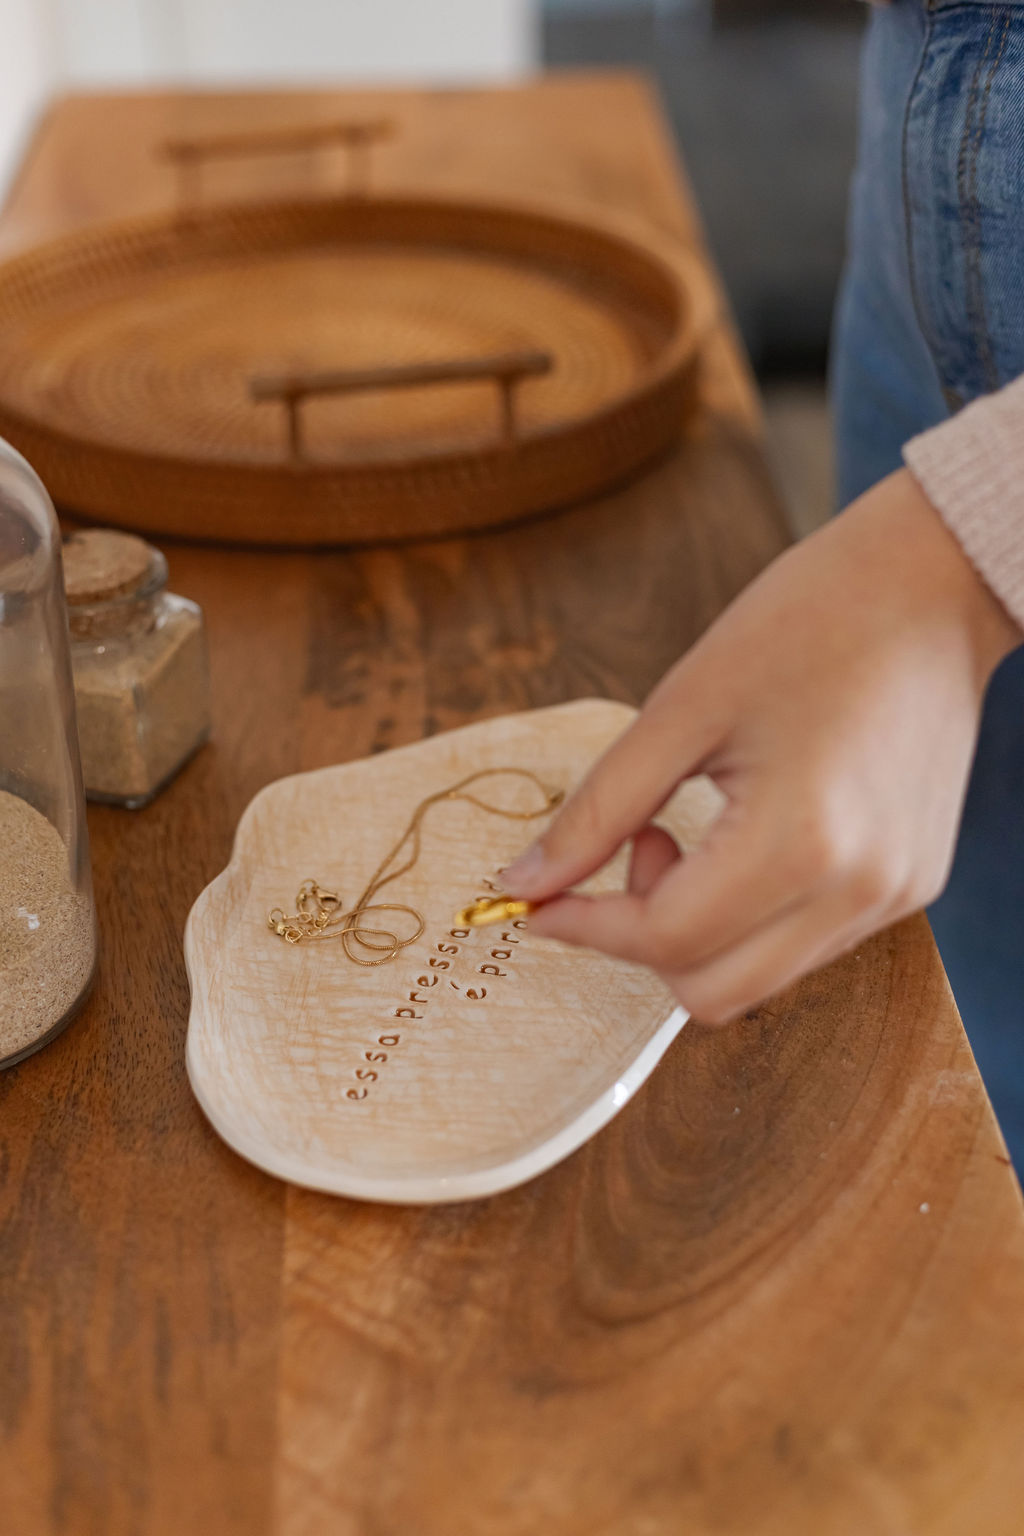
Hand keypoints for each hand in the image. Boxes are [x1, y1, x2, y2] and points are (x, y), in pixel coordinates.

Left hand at [503, 469, 1020, 1022]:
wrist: (934, 583)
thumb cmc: (807, 621)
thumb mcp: (682, 707)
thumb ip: (599, 809)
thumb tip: (524, 885)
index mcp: (802, 843)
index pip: (666, 940)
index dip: (585, 926)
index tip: (537, 899)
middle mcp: (859, 891)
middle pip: (711, 991)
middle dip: (641, 937)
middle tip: (639, 840)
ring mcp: (894, 896)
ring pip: (758, 978)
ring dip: (697, 929)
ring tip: (696, 829)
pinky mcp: (911, 885)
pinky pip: (805, 944)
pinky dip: (750, 916)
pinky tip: (749, 835)